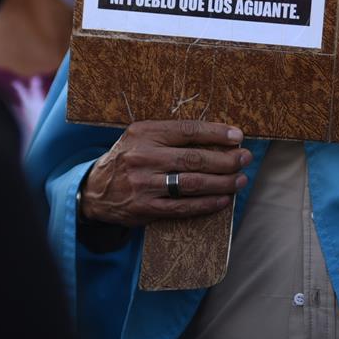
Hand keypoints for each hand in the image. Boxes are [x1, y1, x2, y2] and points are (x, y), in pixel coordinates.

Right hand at [79, 120, 251, 227]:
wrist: (94, 190)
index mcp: (144, 133)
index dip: (216, 133)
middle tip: (244, 159)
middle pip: (194, 158)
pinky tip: (222, 200)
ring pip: (193, 183)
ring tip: (239, 180)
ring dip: (222, 183)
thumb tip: (216, 137)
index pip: (187, 130)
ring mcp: (144, 184)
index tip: (237, 136)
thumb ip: (170, 135)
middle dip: (226, 160)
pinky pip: (183, 207)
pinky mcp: (146, 208)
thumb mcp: (140, 137)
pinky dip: (206, 204)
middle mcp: (143, 157)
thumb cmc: (126, 159)